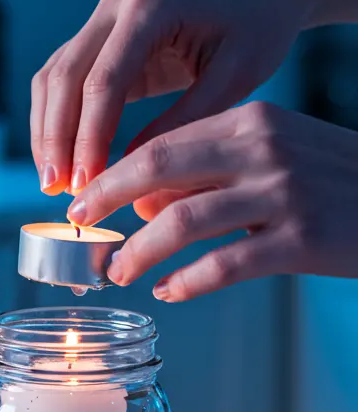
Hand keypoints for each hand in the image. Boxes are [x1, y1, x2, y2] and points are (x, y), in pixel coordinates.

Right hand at [30, 0, 306, 194]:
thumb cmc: (259, 27)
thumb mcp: (235, 78)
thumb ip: (184, 120)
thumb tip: (132, 170)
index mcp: (151, 8)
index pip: (103, 81)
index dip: (88, 138)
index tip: (87, 186)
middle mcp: (116, 5)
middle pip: (64, 77)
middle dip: (55, 138)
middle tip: (56, 190)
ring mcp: (104, 17)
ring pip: (53, 76)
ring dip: (48, 130)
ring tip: (54, 182)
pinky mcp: (103, 35)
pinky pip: (65, 76)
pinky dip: (58, 117)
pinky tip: (65, 157)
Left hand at [66, 103, 357, 301]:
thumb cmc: (336, 181)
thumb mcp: (279, 153)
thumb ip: (216, 168)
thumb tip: (145, 199)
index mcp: (254, 119)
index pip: (164, 140)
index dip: (115, 171)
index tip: (86, 197)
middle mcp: (265, 148)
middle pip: (158, 168)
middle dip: (106, 199)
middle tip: (79, 226)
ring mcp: (283, 194)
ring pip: (182, 221)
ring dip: (139, 250)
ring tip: (119, 270)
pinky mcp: (301, 240)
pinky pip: (223, 266)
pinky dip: (186, 283)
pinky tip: (169, 292)